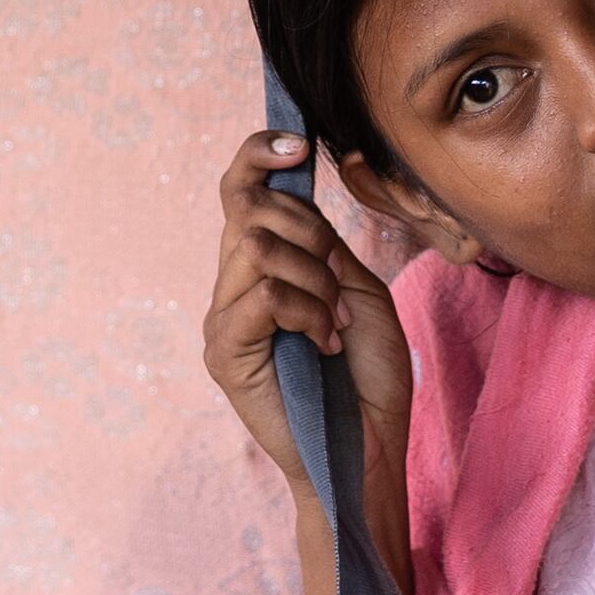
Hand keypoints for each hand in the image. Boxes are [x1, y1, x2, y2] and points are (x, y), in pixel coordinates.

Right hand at [201, 131, 413, 511]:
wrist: (371, 449)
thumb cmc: (369, 377)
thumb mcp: (357, 290)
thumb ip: (323, 245)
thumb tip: (293, 200)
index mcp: (262, 268)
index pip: (239, 191)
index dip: (258, 155)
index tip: (296, 146)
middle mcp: (232, 287)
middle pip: (249, 209)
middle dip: (310, 233)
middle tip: (340, 284)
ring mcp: (223, 319)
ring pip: (258, 248)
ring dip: (315, 279)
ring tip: (334, 325)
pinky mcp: (224, 352)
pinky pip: (263, 293)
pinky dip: (306, 310)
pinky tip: (324, 343)